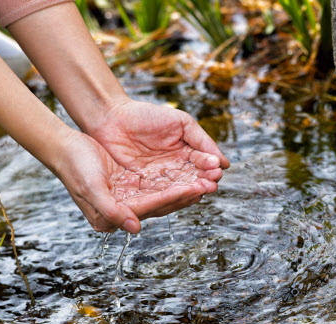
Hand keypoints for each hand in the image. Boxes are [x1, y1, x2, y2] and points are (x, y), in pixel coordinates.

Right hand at [55, 131, 206, 232]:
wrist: (65, 147)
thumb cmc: (75, 167)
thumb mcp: (91, 188)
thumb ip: (112, 211)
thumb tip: (136, 229)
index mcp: (110, 218)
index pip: (148, 209)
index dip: (172, 198)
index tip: (194, 189)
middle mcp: (120, 212)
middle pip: (158, 205)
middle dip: (184, 195)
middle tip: (209, 185)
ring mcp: (126, 198)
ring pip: (161, 195)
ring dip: (183, 188)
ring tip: (205, 181)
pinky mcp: (129, 185)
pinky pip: (156, 185)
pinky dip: (173, 180)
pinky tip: (189, 174)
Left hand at [87, 99, 229, 217]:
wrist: (112, 118)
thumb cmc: (146, 115)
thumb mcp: (180, 123)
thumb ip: (201, 140)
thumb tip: (224, 162)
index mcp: (187, 152)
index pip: (203, 163)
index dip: (210, 167)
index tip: (217, 170)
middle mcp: (175, 167)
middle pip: (193, 178)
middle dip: (203, 181)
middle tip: (211, 184)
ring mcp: (159, 177)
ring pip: (178, 188)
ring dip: (190, 191)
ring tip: (199, 191)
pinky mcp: (143, 185)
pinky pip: (159, 193)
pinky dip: (169, 196)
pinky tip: (178, 195)